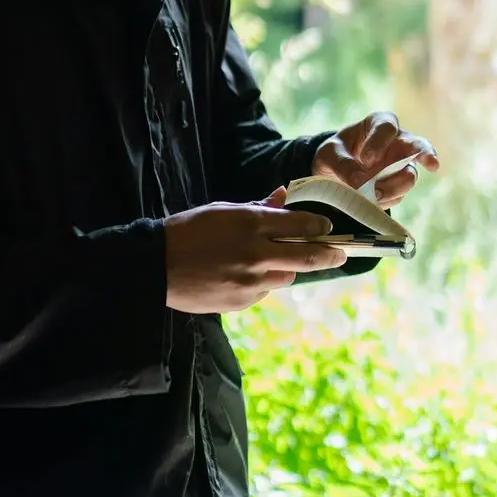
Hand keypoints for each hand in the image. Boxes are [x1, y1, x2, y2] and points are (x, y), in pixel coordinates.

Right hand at [164, 193, 346, 314]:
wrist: (156, 267)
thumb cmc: (188, 231)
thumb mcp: (223, 210)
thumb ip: (258, 207)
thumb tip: (283, 196)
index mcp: (251, 224)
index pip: (302, 225)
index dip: (320, 227)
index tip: (327, 228)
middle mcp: (256, 253)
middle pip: (308, 256)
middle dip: (330, 255)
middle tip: (341, 254)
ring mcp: (250, 281)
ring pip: (286, 276)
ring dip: (285, 267)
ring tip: (263, 261)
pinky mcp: (242, 301)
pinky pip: (264, 290)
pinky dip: (261, 282)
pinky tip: (238, 275)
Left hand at [313, 111, 439, 209]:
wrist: (334, 173)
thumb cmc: (336, 153)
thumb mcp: (329, 153)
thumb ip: (342, 163)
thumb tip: (359, 182)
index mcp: (380, 124)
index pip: (387, 128)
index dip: (379, 143)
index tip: (365, 159)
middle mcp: (398, 143)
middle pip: (419, 146)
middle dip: (426, 154)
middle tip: (431, 163)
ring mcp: (402, 166)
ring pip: (409, 176)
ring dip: (392, 188)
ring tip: (372, 195)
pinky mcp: (399, 186)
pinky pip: (398, 195)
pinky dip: (385, 200)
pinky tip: (370, 199)